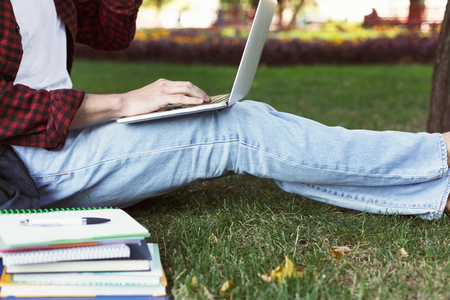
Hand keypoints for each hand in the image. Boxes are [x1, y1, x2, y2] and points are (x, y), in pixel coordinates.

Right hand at [70, 79, 209, 129]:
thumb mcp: (152, 100)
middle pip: (187, 84)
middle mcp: (164, 84)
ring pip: (186, 89)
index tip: (202, 95)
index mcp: (162, 83)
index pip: (183, 84)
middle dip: (199, 91)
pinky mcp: (161, 97)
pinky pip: (180, 97)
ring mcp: (163, 89)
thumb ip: (163, 101)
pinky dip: (192, 100)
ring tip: (207, 101)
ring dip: (198, 95)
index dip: (194, 89)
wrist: (122, 104)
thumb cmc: (136, 105)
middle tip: (208, 98)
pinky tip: (199, 103)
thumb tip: (177, 107)